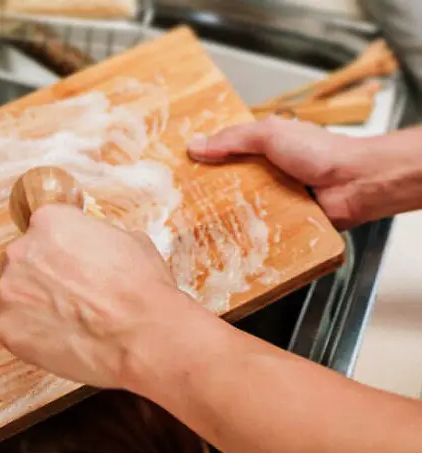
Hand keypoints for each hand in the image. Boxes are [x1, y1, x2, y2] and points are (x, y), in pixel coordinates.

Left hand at [0, 204, 203, 388]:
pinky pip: (14, 328)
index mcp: (49, 221)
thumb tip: (95, 245)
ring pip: (16, 294)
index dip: (63, 250)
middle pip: (25, 260)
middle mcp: (20, 250)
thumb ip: (98, 236)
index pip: (46, 229)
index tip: (75, 266)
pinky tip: (61, 340)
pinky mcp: (5, 327)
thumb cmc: (141, 288)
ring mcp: (8, 290)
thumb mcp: (130, 240)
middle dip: (45, 276)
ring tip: (68, 322)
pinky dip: (33, 335)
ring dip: (35, 305)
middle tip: (72, 297)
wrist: (141, 336)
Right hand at [187, 116, 366, 229]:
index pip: (225, 154)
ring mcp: (274, 199)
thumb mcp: (269, 134)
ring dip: (224, 216)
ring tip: (194, 225)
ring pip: (240, 208)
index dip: (204, 161)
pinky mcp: (282, 223)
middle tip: (179, 202)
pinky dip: (245, 233)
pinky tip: (224, 239)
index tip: (178, 170)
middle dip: (207, 192)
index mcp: (262, 149)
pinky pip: (257, 229)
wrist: (355, 183)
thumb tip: (194, 146)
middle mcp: (266, 174)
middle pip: (228, 184)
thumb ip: (233, 139)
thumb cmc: (319, 152)